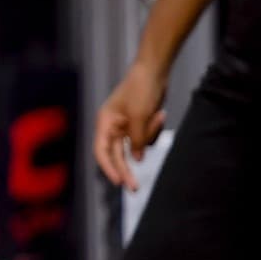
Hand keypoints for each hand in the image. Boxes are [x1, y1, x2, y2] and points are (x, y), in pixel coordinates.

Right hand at [93, 60, 167, 191]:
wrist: (155, 71)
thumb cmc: (141, 90)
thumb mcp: (139, 117)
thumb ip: (136, 141)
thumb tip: (136, 159)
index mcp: (105, 122)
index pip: (101, 151)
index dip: (108, 168)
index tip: (118, 182)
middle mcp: (113, 126)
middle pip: (117, 154)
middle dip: (127, 169)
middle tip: (135, 188)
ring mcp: (126, 126)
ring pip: (136, 146)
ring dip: (150, 135)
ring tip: (157, 115)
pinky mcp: (139, 124)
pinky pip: (146, 138)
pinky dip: (155, 130)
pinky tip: (159, 113)